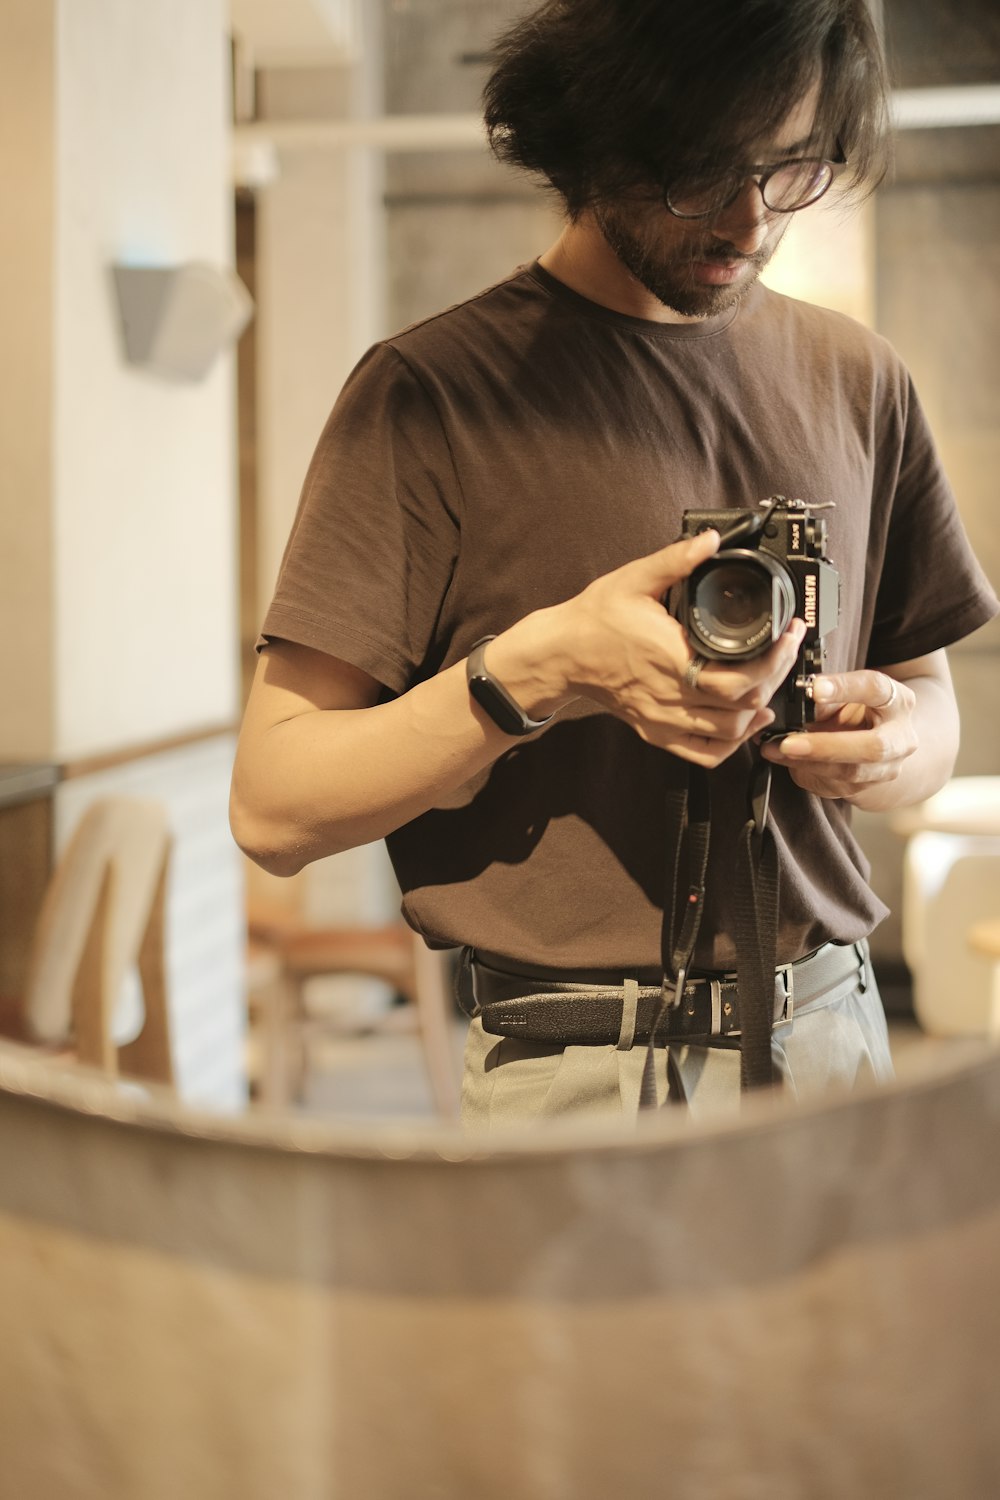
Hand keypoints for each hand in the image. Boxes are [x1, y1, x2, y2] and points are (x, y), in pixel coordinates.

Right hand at [498, 531, 807, 767]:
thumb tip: (710, 540)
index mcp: (673, 658)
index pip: (741, 677)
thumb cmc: (595, 619)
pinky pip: (704, 754)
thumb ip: (676, 560)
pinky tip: (743, 721)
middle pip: (744, 706)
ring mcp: (664, 720)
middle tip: (784, 651)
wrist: (561, 654)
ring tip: (770, 683)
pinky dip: (731, 744)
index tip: (788, 634)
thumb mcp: (634, 579)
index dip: (775, 660)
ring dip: (758, 711)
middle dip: (775, 679)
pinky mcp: (656, 731)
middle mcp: (672, 696)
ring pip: (730, 733)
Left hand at [759, 668, 916, 799]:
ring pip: (850, 772)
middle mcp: (900, 738)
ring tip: (776, 749)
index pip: (875, 689)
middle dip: (827, 746)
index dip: (845, 688)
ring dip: (808, 762)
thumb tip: (797, 698)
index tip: (813, 689)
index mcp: (897, 701)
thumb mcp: (844, 695)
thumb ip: (825, 696)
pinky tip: (781, 758)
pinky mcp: (864, 788)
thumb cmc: (855, 708)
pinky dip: (802, 769)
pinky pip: (832, 783)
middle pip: (873, 747)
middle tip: (788, 743)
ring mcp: (886, 768)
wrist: (877, 743)